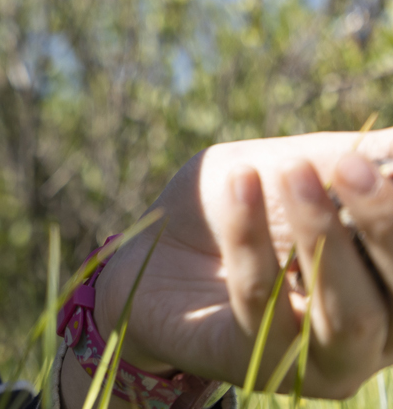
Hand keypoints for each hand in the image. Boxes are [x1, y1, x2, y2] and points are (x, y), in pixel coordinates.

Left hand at [93, 130, 392, 399]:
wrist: (156, 248)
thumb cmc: (240, 201)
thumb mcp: (295, 165)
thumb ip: (350, 160)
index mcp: (391, 286)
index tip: (372, 162)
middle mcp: (377, 334)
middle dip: (383, 224)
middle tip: (351, 166)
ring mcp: (324, 360)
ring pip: (346, 313)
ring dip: (321, 235)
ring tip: (291, 169)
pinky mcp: (261, 364)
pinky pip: (262, 299)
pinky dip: (249, 236)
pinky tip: (237, 182)